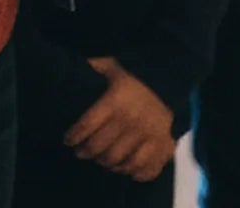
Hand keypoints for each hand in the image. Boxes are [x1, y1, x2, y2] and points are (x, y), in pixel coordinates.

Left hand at [66, 58, 175, 181]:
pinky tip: (124, 166)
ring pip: (119, 162)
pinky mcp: (163, 146)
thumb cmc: (136, 76)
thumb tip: (75, 65)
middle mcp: (131, 120)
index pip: (86, 125)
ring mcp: (148, 136)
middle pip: (100, 148)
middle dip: (86, 152)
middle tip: (82, 150)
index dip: (73, 136)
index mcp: (116, 100)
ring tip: (101, 158)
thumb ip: (95, 66)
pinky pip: (144, 170)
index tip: (68, 140)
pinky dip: (132, 172)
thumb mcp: (114, 66)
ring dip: (107, 163)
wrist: (171, 79)